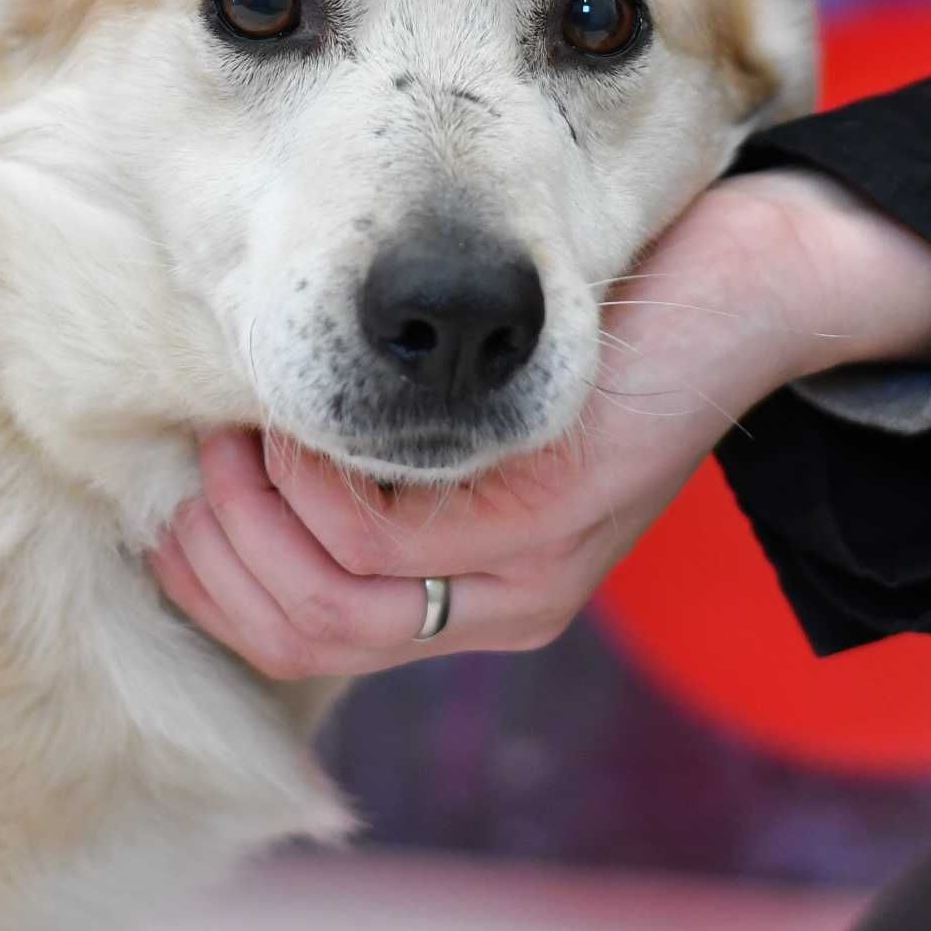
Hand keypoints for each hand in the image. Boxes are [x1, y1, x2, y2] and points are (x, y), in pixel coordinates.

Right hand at [150, 166, 930, 679]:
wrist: (752, 285)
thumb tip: (210, 445)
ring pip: (329, 598)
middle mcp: (502, 611)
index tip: (178, 486)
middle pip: (297, 637)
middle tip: (200, 449)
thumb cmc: (588, 323)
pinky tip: (316, 405)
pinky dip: (319, 471)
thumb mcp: (463, 404)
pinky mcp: (547, 515)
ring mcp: (530, 576)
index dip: (210, 577)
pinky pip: (384, 536)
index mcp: (474, 597)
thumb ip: (367, 447)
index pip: (292, 645)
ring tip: (252, 418)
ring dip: (258, 506)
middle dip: (215, 549)